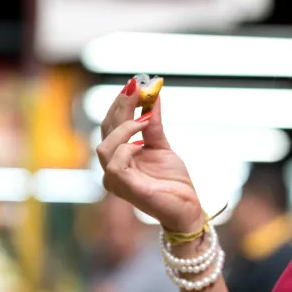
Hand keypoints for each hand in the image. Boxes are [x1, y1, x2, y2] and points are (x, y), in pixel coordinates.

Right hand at [96, 83, 203, 231]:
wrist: (187, 208)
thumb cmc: (173, 182)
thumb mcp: (162, 146)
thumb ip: (154, 124)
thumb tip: (153, 96)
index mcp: (118, 156)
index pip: (110, 125)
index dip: (120, 103)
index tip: (135, 83)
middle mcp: (111, 168)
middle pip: (106, 130)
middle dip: (121, 106)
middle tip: (137, 87)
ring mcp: (115, 180)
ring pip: (105, 146)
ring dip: (124, 126)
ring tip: (144, 116)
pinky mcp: (125, 189)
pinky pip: (115, 164)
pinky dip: (126, 147)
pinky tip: (142, 139)